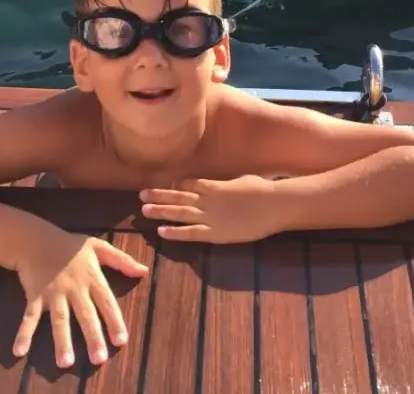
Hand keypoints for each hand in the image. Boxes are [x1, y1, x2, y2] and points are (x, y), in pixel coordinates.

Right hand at [13, 233, 147, 367]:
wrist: (37, 238)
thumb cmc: (71, 245)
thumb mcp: (99, 247)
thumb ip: (122, 260)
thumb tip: (144, 271)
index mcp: (91, 276)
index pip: (106, 301)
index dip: (114, 321)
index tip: (121, 341)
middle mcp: (74, 287)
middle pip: (85, 314)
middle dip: (92, 337)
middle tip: (99, 360)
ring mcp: (53, 292)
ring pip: (59, 319)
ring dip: (62, 340)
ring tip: (66, 362)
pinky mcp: (35, 295)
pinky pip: (29, 317)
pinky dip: (23, 333)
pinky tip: (19, 351)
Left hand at [139, 175, 278, 243]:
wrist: (272, 204)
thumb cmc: (263, 190)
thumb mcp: (243, 180)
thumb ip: (230, 183)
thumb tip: (229, 183)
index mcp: (214, 185)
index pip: (189, 184)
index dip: (174, 186)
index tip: (163, 186)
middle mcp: (207, 199)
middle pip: (178, 196)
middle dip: (159, 196)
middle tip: (141, 195)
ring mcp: (209, 215)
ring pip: (179, 212)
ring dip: (161, 211)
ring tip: (144, 211)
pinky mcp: (214, 233)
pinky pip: (190, 232)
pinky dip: (175, 232)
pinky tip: (161, 232)